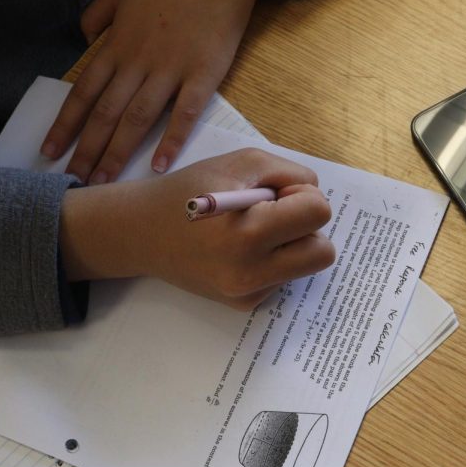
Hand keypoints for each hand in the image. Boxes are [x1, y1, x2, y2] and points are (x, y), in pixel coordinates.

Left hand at [42, 0, 271, 184]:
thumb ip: (97, 14)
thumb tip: (83, 40)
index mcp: (117, 44)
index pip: (83, 92)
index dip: (65, 124)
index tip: (51, 151)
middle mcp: (137, 62)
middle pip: (105, 113)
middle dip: (87, 150)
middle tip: (74, 180)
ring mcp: (170, 71)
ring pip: (136, 119)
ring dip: (118, 153)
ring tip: (104, 181)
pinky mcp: (202, 76)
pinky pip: (183, 114)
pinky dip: (170, 140)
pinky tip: (160, 166)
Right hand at [59, 148, 334, 309]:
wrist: (142, 232)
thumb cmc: (190, 190)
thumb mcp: (241, 162)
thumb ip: (289, 173)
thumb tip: (315, 196)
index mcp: (248, 233)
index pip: (318, 214)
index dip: (303, 195)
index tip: (276, 192)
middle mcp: (250, 273)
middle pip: (323, 252)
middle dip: (307, 226)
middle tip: (275, 212)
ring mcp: (247, 294)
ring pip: (306, 266)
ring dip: (293, 243)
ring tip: (256, 229)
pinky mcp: (244, 304)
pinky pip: (283, 278)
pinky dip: (273, 259)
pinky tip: (240, 249)